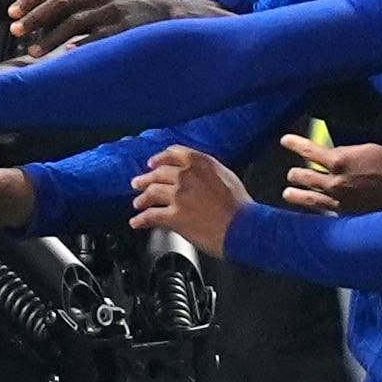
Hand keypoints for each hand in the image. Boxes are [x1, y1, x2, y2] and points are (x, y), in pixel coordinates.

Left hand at [8, 0, 206, 55]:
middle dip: (34, 17)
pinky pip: (95, 39)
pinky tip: (64, 55)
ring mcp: (111, 10)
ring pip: (72, 22)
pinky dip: (78, 46)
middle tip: (16, 30)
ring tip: (34, 51)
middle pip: (58, 3)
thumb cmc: (129, 5)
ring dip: (49, 37)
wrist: (168, 13)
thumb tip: (28, 1)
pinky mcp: (122, 29)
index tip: (13, 11)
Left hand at [130, 145, 247, 253]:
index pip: (173, 154)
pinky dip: (141, 220)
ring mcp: (179, 195)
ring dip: (142, 199)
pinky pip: (151, 216)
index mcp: (201, 163)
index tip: (152, 163)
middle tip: (138, 183)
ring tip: (138, 204)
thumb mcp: (227, 177)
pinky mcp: (174, 216)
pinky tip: (137, 222)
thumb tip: (198, 175)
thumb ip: (208, 172)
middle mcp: (187, 175)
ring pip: (151, 193)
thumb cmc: (241, 207)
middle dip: (145, 179)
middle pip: (158, 173)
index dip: (159, 159)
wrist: (244, 228)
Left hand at [279, 133, 381, 214]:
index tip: (285, 140)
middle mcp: (335, 183)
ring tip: (287, 193)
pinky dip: (314, 210)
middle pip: (306, 177)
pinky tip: (309, 210)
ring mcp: (340, 202)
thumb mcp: (369, 149)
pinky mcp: (347, 216)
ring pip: (310, 198)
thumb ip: (346, 153)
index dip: (296, 144)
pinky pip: (324, 212)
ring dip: (297, 195)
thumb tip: (332, 156)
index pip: (310, 151)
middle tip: (291, 173)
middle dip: (296, 174)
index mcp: (340, 161)